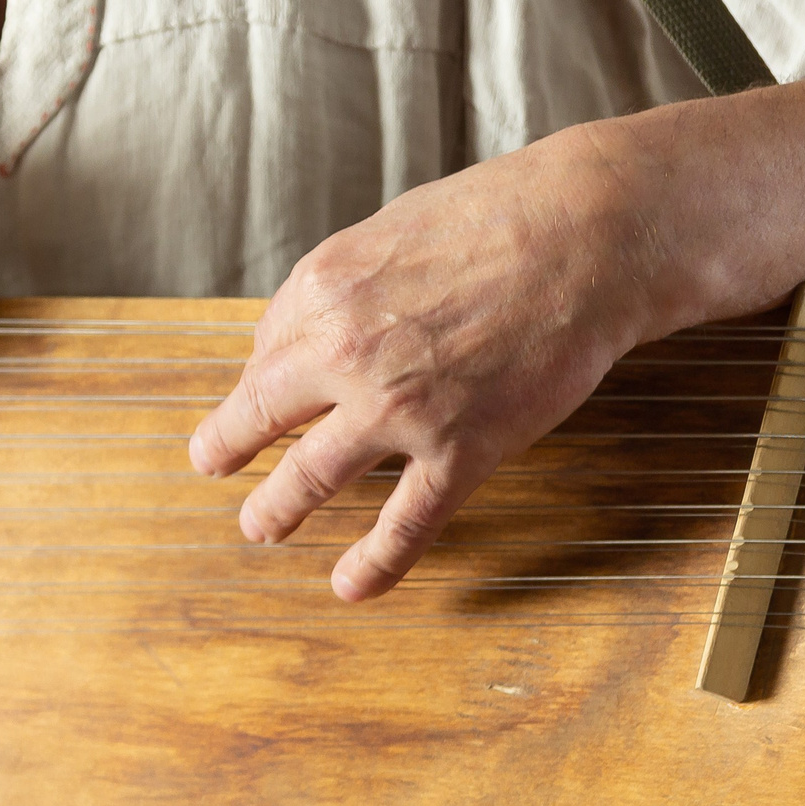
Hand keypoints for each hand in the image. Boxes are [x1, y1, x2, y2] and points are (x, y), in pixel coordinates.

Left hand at [188, 126, 695, 600]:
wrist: (589, 235)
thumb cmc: (498, 218)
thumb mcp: (388, 232)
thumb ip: (338, 289)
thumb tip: (295, 342)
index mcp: (321, 290)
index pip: (267, 349)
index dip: (265, 374)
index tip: (263, 394)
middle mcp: (343, 354)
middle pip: (261, 417)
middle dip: (229, 448)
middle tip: (215, 466)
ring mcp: (399, 409)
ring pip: (311, 478)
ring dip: (276, 510)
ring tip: (261, 528)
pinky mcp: (460, 451)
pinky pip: (405, 524)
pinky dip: (373, 565)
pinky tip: (350, 587)